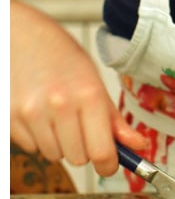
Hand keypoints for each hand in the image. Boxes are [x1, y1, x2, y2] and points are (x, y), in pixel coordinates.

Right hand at [11, 10, 150, 175]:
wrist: (18, 34)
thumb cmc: (60, 56)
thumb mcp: (94, 81)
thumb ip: (114, 119)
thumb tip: (138, 146)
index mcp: (88, 95)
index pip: (102, 153)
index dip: (108, 164)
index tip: (108, 161)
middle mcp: (60, 105)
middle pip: (78, 159)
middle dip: (82, 149)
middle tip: (78, 126)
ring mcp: (32, 112)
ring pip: (54, 155)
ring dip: (58, 144)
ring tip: (55, 116)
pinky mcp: (10, 117)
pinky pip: (31, 147)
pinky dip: (36, 137)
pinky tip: (36, 113)